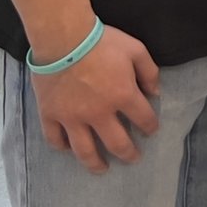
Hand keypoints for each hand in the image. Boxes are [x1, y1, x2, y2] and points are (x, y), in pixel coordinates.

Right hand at [28, 26, 160, 174]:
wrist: (63, 37)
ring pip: (84, 150)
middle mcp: (99, 113)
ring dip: (95, 163)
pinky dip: (62, 147)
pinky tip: (68, 149)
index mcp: (123, 96)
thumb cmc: (102, 41)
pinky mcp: (50, 115)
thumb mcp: (135, 49)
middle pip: (117, 143)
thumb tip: (156, 93)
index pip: (143, 119)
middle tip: (133, 159)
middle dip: (128, 154)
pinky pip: (55, 139)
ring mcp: (73, 117)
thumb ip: (149, 72)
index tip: (151, 130)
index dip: (150, 127)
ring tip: (102, 169)